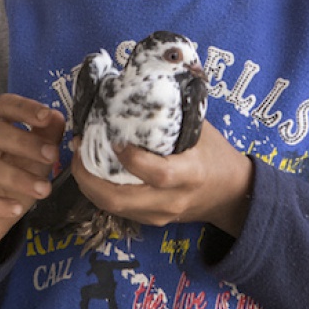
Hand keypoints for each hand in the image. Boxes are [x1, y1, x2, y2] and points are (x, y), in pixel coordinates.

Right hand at [0, 95, 64, 276]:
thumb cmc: (6, 182)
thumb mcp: (31, 159)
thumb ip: (45, 137)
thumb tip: (58, 117)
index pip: (1, 105)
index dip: (24, 108)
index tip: (46, 116)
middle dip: (24, 143)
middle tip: (51, 156)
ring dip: (17, 178)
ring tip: (43, 190)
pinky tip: (17, 209)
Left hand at [70, 121, 253, 237]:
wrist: (231, 193)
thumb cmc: (216, 154)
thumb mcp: (201, 129)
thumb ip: (172, 115)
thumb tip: (139, 87)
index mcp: (190, 174)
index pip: (157, 173)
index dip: (131, 159)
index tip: (112, 138)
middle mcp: (173, 199)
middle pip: (122, 199)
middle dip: (91, 178)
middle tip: (77, 149)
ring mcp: (160, 215)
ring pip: (114, 208)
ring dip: (89, 185)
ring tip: (77, 158)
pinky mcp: (152, 221)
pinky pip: (118, 210)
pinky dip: (100, 191)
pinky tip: (92, 171)